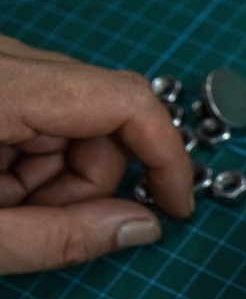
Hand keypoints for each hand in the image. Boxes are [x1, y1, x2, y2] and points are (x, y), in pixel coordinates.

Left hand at [0, 35, 192, 274]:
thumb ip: (59, 238)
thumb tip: (144, 227)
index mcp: (1, 87)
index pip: (124, 100)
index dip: (165, 157)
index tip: (176, 207)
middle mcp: (3, 60)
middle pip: (103, 117)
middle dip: (93, 182)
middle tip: (42, 225)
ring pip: (75, 120)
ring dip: (58, 177)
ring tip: (5, 210)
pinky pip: (41, 113)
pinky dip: (32, 160)